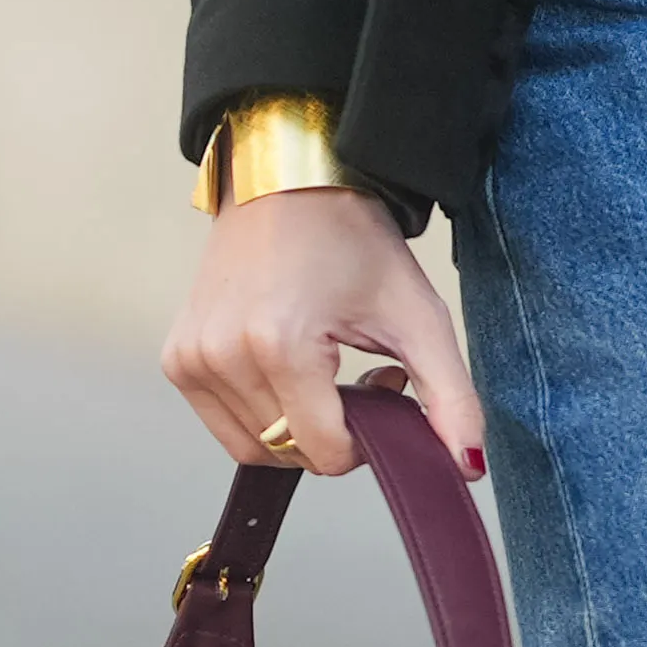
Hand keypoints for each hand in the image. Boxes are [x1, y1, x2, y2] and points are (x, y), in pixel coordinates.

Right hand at [164, 186, 488, 479]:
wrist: (290, 179)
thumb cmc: (353, 240)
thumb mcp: (418, 315)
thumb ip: (451, 397)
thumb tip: (468, 466)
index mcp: (280, 346)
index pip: (327, 454)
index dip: (367, 439)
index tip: (383, 381)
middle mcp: (223, 355)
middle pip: (292, 453)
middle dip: (333, 430)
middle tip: (358, 370)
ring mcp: (191, 359)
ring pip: (256, 447)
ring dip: (297, 425)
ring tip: (324, 367)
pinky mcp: (177, 360)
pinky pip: (224, 426)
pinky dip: (263, 414)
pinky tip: (288, 366)